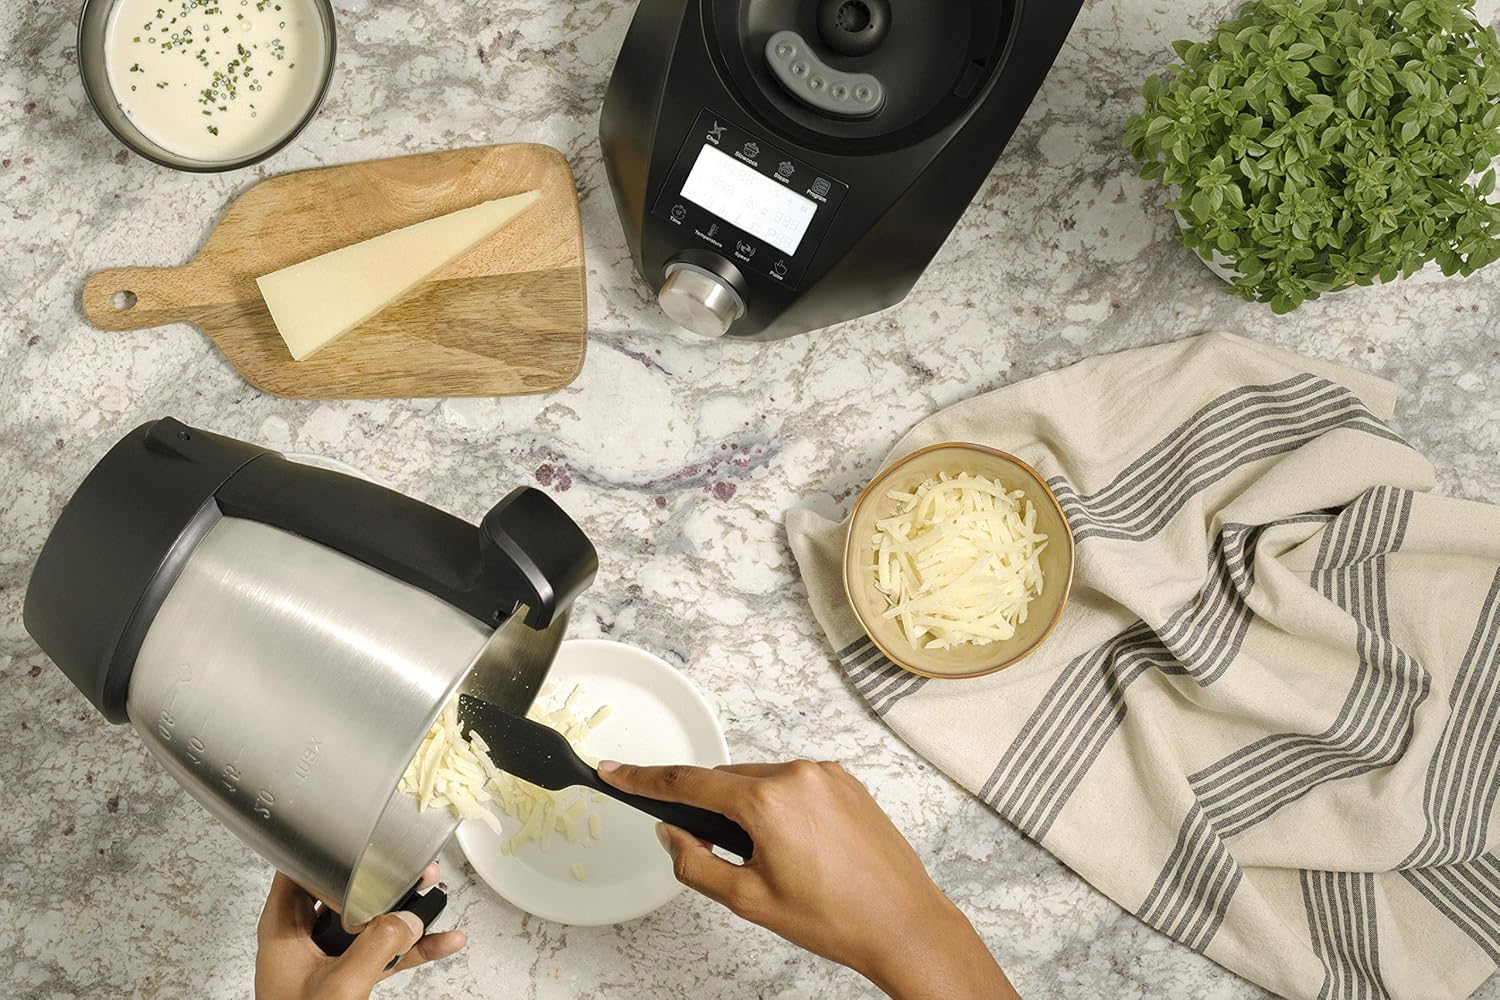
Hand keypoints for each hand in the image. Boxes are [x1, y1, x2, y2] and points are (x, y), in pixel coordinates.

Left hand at [254, 863, 465, 999]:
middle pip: (343, 891)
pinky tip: (442, 941)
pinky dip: (412, 947)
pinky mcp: (347, 975)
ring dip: (405, 911)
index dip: (330, 851)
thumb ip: (376, 947)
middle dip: (383, 880)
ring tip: (436, 894)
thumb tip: (408, 919)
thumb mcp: (339, 985)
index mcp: (284, 928)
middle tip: (413, 868)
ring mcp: (327, 956)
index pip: (300, 870)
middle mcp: (303, 937)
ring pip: (368, 921)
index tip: (365, 841)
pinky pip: (383, 951)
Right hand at [598, 760, 1016, 999]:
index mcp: (768, 802)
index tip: (616, 770)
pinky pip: (793, 781)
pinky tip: (793, 845)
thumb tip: (673, 833)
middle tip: (707, 845)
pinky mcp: (845, 780)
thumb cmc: (836, 918)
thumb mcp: (749, 900)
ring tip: (767, 859)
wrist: (903, 922)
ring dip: (747, 806)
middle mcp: (798, 775)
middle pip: (726, 779)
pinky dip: (778, 803)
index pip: (690, 782)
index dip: (646, 779)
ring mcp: (825, 774)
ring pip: (760, 779)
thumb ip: (697, 862)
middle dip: (708, 806)